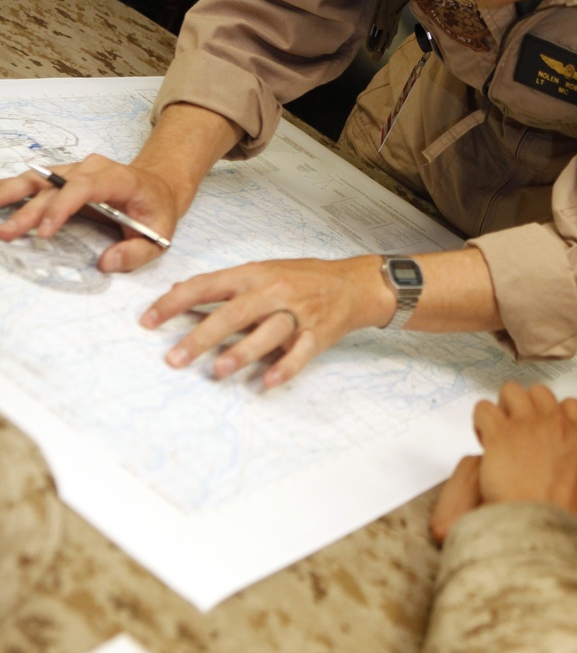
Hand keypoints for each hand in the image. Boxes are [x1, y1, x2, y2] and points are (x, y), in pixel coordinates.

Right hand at [0, 155, 178, 270]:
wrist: (157, 185)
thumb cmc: (156, 211)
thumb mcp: (159, 237)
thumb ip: (136, 253)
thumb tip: (106, 264)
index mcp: (119, 179)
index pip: (84, 187)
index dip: (61, 207)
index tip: (44, 232)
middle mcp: (92, 168)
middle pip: (54, 185)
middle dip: (28, 210)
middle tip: (6, 233)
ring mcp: (74, 169)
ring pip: (37, 178)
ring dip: (9, 193)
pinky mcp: (63, 176)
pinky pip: (34, 181)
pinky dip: (11, 190)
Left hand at [140, 254, 394, 387]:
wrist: (352, 284)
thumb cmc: (304, 279)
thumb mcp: (262, 271)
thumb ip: (225, 285)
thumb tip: (180, 292)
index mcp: (254, 275)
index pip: (207, 285)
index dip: (175, 302)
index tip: (148, 320)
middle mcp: (272, 292)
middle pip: (232, 314)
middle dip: (201, 336)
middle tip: (174, 358)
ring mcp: (296, 314)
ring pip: (266, 333)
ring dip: (242, 352)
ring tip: (217, 370)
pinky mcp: (317, 334)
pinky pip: (300, 353)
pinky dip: (285, 367)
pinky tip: (268, 381)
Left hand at [430, 383, 576, 542]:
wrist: (541, 529)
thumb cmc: (570, 522)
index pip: (570, 405)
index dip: (554, 416)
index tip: (545, 433)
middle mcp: (557, 423)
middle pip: (539, 393)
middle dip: (527, 406)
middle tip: (518, 430)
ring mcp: (528, 425)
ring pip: (511, 392)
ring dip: (503, 406)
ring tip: (498, 429)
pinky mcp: (500, 434)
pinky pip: (484, 409)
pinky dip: (481, 419)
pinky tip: (482, 437)